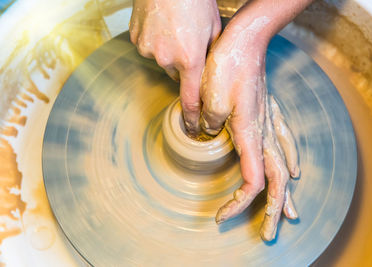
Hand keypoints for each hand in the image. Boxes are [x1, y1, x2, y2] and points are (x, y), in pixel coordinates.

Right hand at [129, 0, 220, 134]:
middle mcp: (167, 59)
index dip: (192, 118)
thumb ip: (212, 54)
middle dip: (184, 66)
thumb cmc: (194, 0)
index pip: (190, 100)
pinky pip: (149, 48)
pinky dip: (156, 42)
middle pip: (177, 75)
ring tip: (175, 30)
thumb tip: (211, 71)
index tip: (193, 130)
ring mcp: (148, 50)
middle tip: (189, 44)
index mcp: (190, 59)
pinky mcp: (136, 40)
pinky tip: (162, 26)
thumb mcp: (214, 27)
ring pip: (163, 61)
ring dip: (170, 52)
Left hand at [200, 13, 299, 240]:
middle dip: (274, 212)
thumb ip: (208, 123)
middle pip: (276, 182)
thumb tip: (206, 134)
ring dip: (287, 193)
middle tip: (270, 234)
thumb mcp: (208, 98)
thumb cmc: (227, 65)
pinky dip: (288, 161)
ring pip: (283, 166)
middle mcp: (263, 133)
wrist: (245, 40)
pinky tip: (294, 168)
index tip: (222, 216)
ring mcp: (268, 123)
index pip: (252, 182)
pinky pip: (283, 143)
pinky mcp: (267, 113)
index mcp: (249, 135)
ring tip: (293, 213)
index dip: (239, 204)